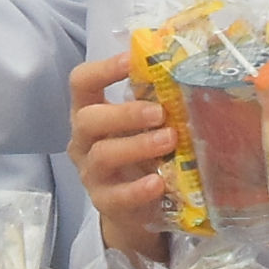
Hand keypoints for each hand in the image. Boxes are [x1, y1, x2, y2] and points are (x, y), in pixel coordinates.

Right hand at [68, 48, 179, 266]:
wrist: (132, 208)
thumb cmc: (138, 154)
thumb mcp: (142, 125)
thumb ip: (153, 102)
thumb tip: (187, 73)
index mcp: (89, 112)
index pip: (82, 83)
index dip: (103, 69)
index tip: (130, 60)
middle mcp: (83, 140)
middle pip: (88, 120)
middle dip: (125, 114)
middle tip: (160, 113)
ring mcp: (90, 173)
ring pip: (103, 155)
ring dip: (137, 145)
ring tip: (170, 140)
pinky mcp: (104, 202)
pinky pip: (116, 196)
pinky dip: (138, 188)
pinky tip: (158, 182)